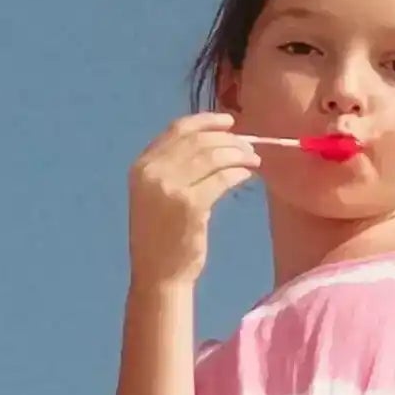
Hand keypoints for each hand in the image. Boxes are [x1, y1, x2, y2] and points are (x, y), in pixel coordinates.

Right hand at [128, 113, 260, 288]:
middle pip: (199, 141)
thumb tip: (216, 139)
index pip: (177, 130)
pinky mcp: (190, 205)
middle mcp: (152, 172)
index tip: (229, 122)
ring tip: (253, 160)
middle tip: (249, 147)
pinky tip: (246, 175)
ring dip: (238, 154)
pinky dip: (239, 172)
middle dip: (229, 139)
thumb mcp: (157, 194)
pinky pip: (222, 178)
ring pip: (213, 156)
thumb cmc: (162, 235)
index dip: (206, 121)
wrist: (158, 273)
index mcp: (142, 166)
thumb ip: (174, 167)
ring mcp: (169, 188)